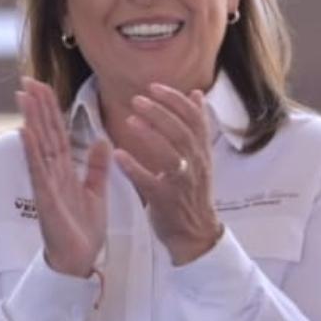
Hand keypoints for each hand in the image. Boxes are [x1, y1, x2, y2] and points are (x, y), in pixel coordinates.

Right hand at [17, 78, 109, 278]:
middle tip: (28, 80)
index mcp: (64, 171)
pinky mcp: (45, 199)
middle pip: (44, 133)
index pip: (56, 134)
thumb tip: (102, 141)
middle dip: (37, 107)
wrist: (80, 260)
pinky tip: (24, 131)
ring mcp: (46, 185)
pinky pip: (38, 170)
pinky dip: (31, 151)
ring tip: (24, 96)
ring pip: (38, 146)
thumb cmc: (84, 230)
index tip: (43, 87)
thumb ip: (97, 167)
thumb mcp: (97, 192)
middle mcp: (51, 174)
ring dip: (31, 119)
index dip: (50, 110)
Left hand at [112, 85, 222, 265]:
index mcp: (201, 151)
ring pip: (171, 154)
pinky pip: (150, 182)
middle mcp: (195, 164)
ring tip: (130, 120)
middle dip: (160, 112)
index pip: (194, 118)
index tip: (155, 87)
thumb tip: (195, 94)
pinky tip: (118, 154)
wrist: (196, 233)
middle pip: (181, 132)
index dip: (175, 100)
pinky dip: (135, 168)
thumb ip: (196, 126)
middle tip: (138, 99)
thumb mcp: (200, 157)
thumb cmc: (192, 192)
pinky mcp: (166, 200)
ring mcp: (182, 183)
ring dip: (150, 135)